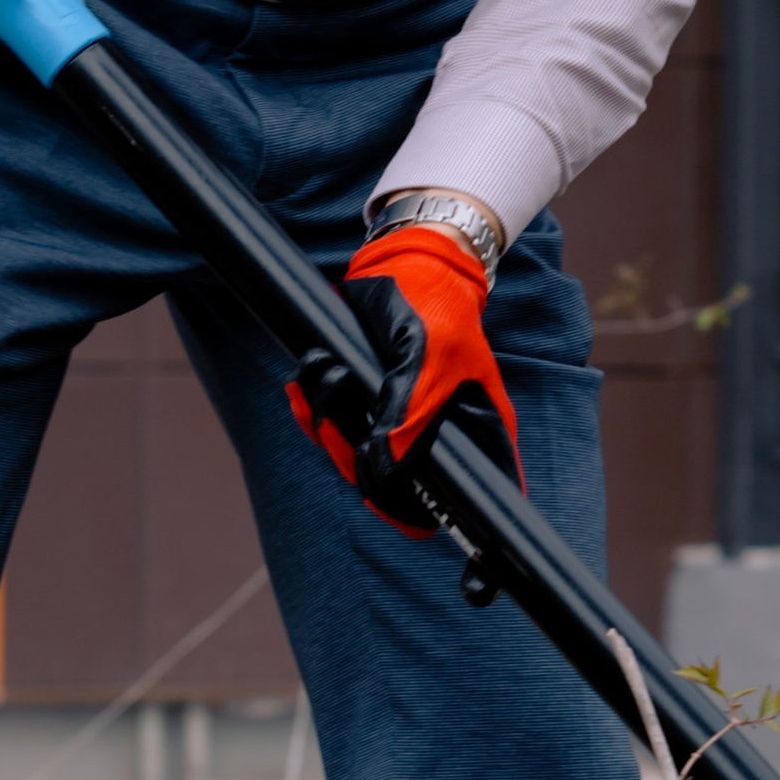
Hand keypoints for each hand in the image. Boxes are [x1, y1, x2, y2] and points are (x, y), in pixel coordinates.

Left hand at [286, 223, 523, 528]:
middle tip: (338, 421)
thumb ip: (412, 414)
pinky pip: (329, 428)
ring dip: (326, 424)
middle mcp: (436, 435)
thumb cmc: (434, 306)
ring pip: (353, 460)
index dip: (420, 514)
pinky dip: (310, 409)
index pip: (454, 502)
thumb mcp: (430, 356)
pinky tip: (306, 381)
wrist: (403, 264)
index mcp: (473, 432)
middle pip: (389, 488)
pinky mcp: (364, 404)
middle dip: (353, 458)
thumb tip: (385, 465)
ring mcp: (397, 423)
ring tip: (326, 375)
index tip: (387, 498)